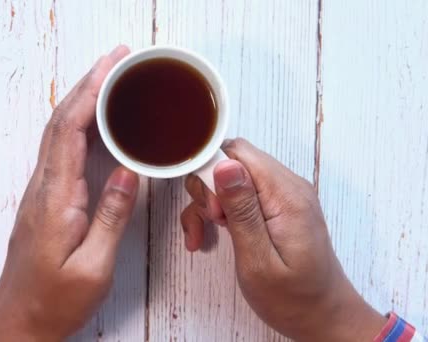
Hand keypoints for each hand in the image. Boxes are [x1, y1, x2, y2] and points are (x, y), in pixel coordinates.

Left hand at [0, 46, 137, 341]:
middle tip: (116, 58)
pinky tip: (93, 121)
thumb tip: (128, 171)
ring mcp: (42, 193)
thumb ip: (111, 216)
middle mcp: (43, 188)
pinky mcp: (46, 201)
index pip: (70, 131)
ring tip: (108, 77)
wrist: (19, 322)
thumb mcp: (92, 265)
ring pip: (58, 132)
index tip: (113, 67)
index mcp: (55, 200)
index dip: (91, 94)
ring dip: (81, 100)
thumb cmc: (54, 301)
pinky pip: (60, 150)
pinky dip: (78, 124)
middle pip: (61, 121)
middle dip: (88, 84)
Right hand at [182, 138, 385, 340]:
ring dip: (209, 204)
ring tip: (205, 236)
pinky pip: (240, 194)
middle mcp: (287, 186)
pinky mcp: (277, 206)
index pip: (237, 152)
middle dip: (208, 191)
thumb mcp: (258, 260)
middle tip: (211, 225)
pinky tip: (212, 234)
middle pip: (231, 161)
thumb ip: (242, 211)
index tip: (211, 212)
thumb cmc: (293, 299)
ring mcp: (283, 195)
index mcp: (286, 195)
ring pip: (230, 178)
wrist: (322, 318)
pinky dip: (220, 212)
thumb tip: (224, 165)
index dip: (212, 175)